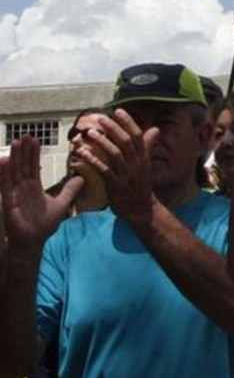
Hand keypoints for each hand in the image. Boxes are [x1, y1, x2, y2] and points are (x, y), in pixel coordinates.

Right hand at [1, 136, 79, 250]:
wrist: (32, 242)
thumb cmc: (42, 225)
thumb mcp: (61, 204)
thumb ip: (70, 190)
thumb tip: (82, 178)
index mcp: (33, 187)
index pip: (33, 166)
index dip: (33, 153)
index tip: (34, 140)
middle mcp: (23, 188)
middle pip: (23, 165)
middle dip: (24, 151)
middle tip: (25, 135)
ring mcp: (15, 194)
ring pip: (14, 172)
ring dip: (14, 158)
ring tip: (16, 142)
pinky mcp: (9, 202)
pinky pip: (6, 185)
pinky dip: (5, 174)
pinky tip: (4, 161)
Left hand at [78, 110, 156, 228]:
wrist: (142, 209)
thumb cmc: (141, 185)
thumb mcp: (146, 164)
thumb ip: (147, 146)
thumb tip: (155, 129)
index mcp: (143, 157)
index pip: (137, 135)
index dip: (128, 122)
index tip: (118, 111)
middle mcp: (136, 164)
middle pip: (125, 142)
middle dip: (113, 128)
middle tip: (101, 118)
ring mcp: (126, 175)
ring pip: (115, 154)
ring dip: (102, 142)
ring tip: (90, 133)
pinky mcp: (116, 185)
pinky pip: (104, 170)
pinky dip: (93, 161)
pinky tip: (83, 154)